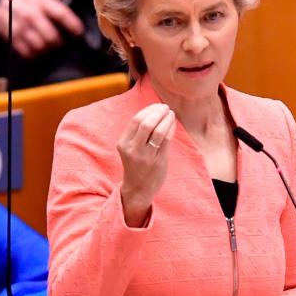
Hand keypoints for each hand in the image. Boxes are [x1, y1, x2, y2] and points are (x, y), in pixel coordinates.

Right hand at [0, 0, 84, 57]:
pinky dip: (33, 54)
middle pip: (50, 36)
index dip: (73, 25)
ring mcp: (20, 26)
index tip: (79, 32)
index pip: (61, 14)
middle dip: (59, 42)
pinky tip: (36, 50)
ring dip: (47, 49)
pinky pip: (26, 52)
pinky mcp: (11, 36)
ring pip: (39, 46)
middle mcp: (30, 14)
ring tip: (48, 46)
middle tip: (60, 43)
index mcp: (40, 0)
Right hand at [117, 103, 176, 226]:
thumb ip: (138, 132)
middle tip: (165, 107)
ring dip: (166, 119)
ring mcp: (145, 156)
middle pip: (146, 123)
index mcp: (123, 143)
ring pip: (158, 131)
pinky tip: (173, 124)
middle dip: (158, 112)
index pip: (136, 120)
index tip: (157, 106)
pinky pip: (166, 140)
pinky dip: (171, 128)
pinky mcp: (158, 161)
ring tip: (170, 114)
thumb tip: (154, 111)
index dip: (148, 110)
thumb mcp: (130, 148)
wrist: (138, 189)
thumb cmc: (136, 165)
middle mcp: (132, 149)